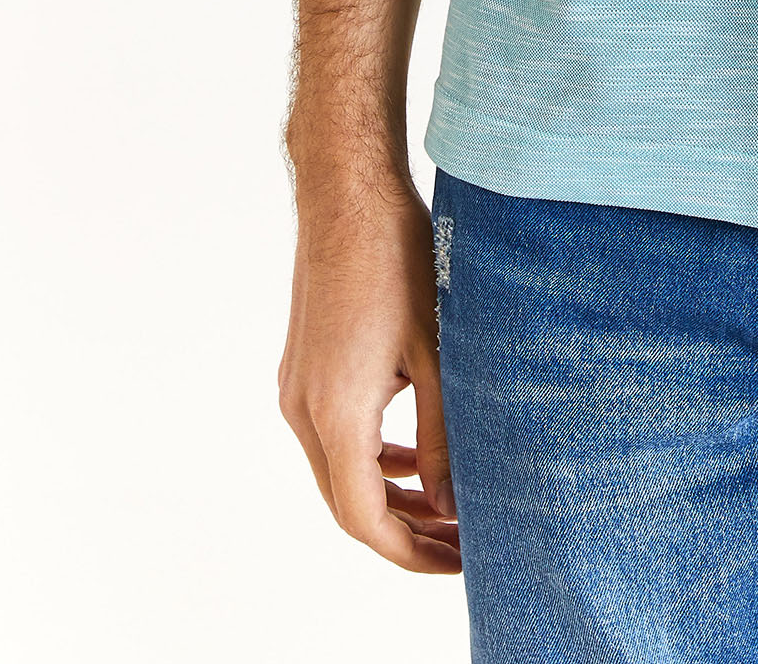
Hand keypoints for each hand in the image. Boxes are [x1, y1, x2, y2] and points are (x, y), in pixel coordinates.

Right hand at [278, 174, 461, 572]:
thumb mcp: (437, 354)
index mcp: (336, 414)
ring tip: (444, 511)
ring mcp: (297, 388)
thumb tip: (447, 505)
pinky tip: (411, 458)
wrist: (348, 195)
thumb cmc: (398, 260)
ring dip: (387, 497)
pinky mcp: (304, 367)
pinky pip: (333, 436)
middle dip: (404, 532)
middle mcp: (304, 410)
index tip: (457, 562)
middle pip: (348, 505)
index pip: (365, 519)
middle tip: (460, 545)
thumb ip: (441, 438)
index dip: (410, 553)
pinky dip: (371, 458)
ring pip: (339, 472)